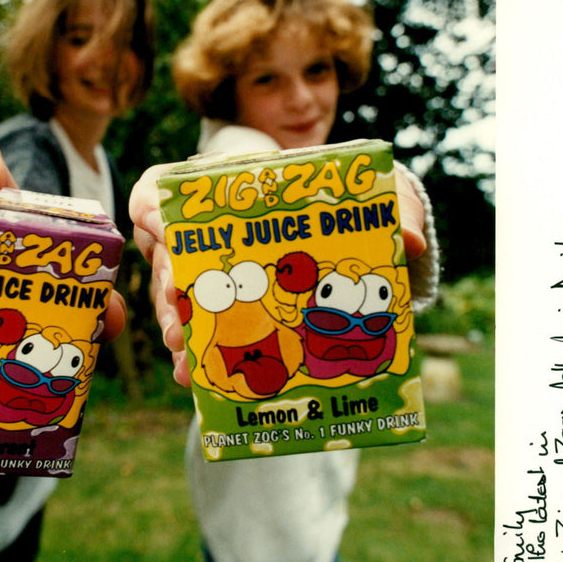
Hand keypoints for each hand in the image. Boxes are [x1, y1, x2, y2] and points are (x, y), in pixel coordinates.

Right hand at [130, 160, 430, 389]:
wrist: (349, 232)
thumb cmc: (348, 202)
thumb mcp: (372, 196)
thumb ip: (394, 207)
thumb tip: (407, 242)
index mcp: (230, 186)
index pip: (167, 185)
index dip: (155, 203)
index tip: (160, 222)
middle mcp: (207, 228)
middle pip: (163, 249)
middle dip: (167, 279)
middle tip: (180, 306)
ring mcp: (207, 269)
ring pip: (170, 294)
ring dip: (172, 324)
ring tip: (182, 355)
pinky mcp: (218, 305)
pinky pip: (191, 327)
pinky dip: (191, 351)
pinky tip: (192, 376)